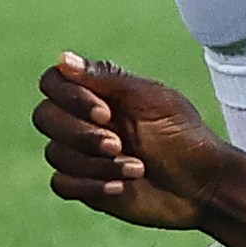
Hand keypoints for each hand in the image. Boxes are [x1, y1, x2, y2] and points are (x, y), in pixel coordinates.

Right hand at [33, 54, 229, 230]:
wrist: (201, 186)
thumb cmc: (183, 135)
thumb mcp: (153, 100)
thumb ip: (108, 79)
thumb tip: (63, 58)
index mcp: (101, 93)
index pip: (53, 82)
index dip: (69, 97)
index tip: (106, 112)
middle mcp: (84, 119)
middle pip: (44, 117)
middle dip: (81, 135)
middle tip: (120, 144)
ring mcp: (82, 153)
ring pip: (55, 153)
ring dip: (96, 164)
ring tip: (137, 168)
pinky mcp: (84, 185)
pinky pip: (60, 183)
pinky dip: (91, 185)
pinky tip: (122, 187)